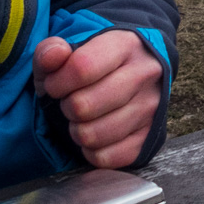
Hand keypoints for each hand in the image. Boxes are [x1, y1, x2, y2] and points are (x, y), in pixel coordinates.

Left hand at [33, 31, 165, 169]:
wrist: (132, 75)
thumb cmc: (94, 65)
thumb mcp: (69, 52)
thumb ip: (51, 51)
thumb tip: (54, 56)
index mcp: (126, 45)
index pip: (81, 68)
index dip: (56, 83)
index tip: (55, 85)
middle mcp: (145, 74)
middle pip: (83, 106)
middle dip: (67, 107)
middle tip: (72, 102)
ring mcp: (152, 107)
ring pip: (93, 135)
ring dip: (78, 131)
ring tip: (84, 118)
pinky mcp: (150, 137)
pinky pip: (106, 158)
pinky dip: (92, 152)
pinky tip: (96, 134)